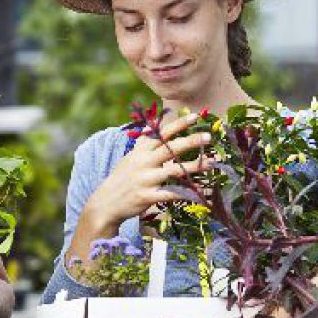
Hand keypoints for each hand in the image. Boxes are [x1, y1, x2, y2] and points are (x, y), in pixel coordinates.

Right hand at [84, 113, 212, 229]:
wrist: (106, 202)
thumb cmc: (123, 177)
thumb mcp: (130, 157)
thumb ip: (143, 143)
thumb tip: (151, 125)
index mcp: (141, 151)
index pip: (161, 133)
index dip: (178, 124)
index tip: (194, 116)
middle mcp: (143, 163)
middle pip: (170, 149)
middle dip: (190, 141)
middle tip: (208, 136)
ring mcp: (145, 180)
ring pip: (174, 171)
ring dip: (194, 166)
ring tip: (211, 163)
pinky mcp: (147, 196)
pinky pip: (171, 194)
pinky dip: (187, 193)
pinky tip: (200, 192)